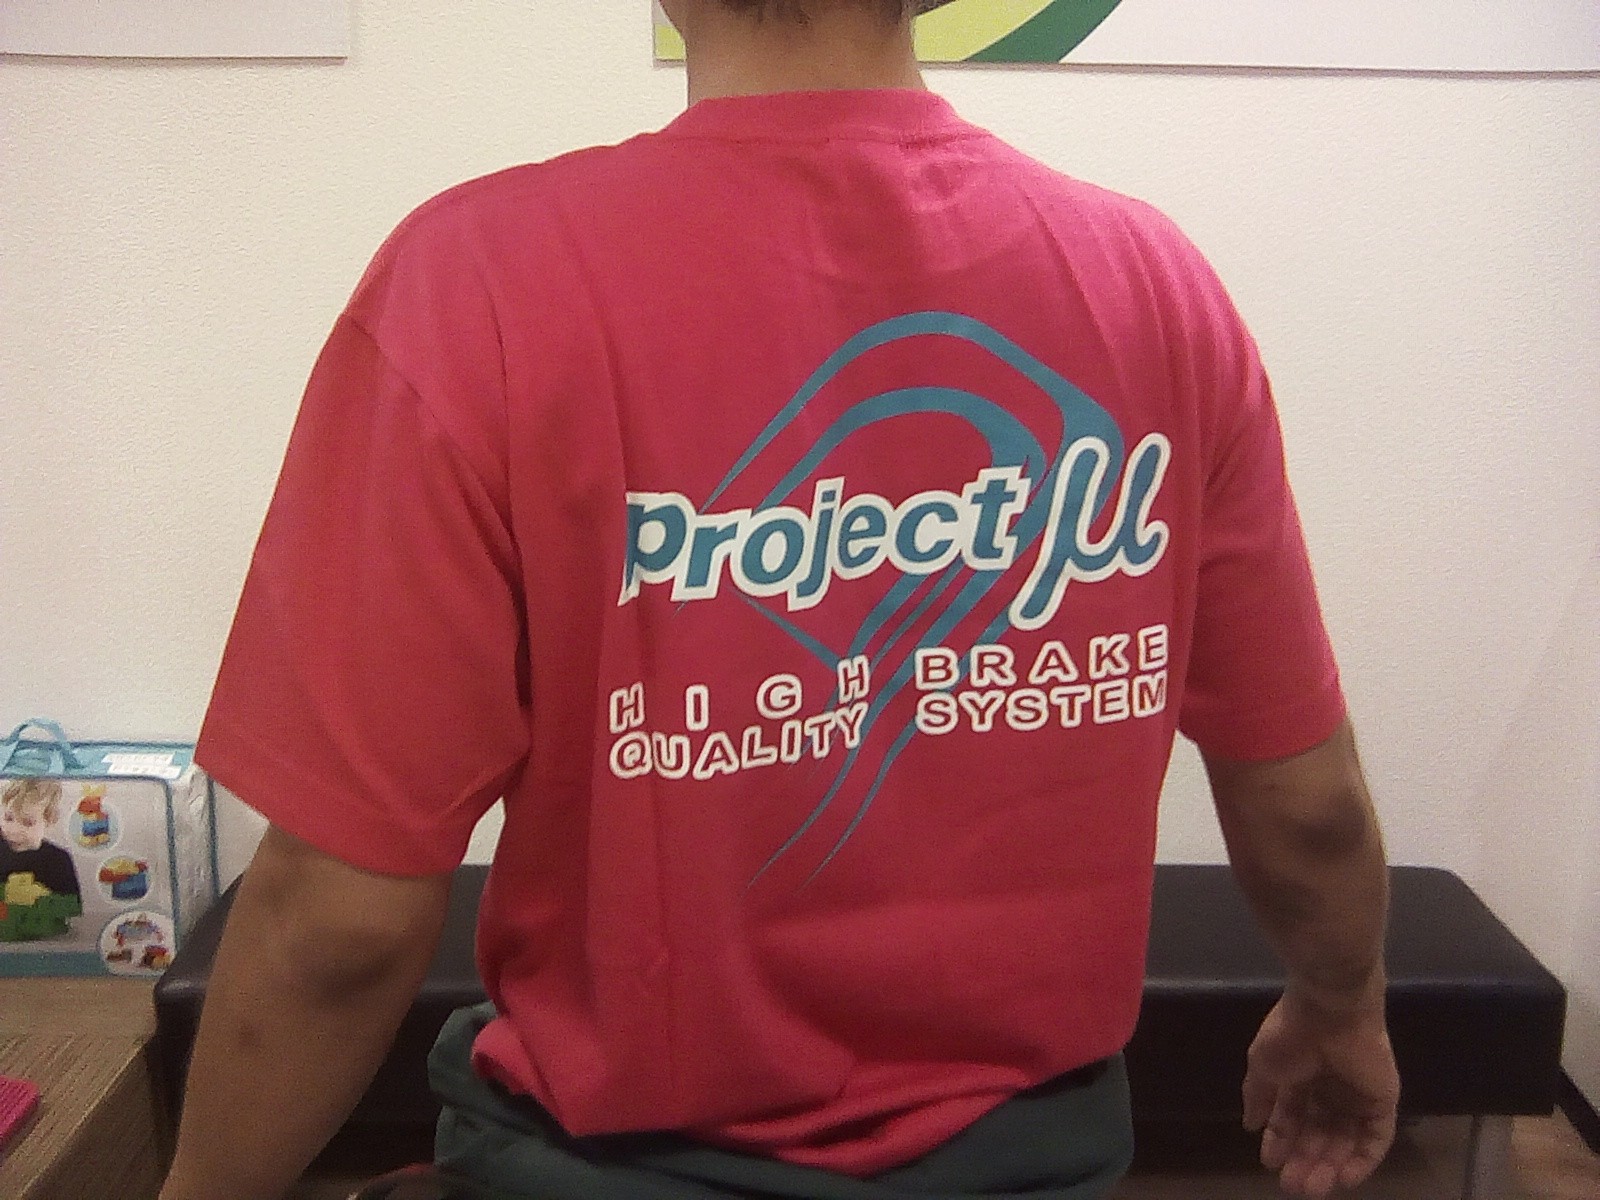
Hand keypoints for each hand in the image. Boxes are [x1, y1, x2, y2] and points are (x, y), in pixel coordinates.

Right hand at [1242, 991, 1399, 1196]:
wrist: (1329, 1010)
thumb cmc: (1291, 1035)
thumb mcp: (1262, 1065)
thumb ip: (1257, 1096)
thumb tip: (1251, 1125)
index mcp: (1302, 1078)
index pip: (1291, 1118)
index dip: (1280, 1142)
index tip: (1269, 1163)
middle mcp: (1330, 1091)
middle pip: (1319, 1135)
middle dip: (1304, 1161)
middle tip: (1292, 1186)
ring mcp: (1358, 1098)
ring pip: (1345, 1142)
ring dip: (1329, 1166)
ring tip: (1311, 1188)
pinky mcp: (1382, 1102)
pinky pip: (1375, 1139)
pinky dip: (1362, 1161)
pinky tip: (1342, 1178)